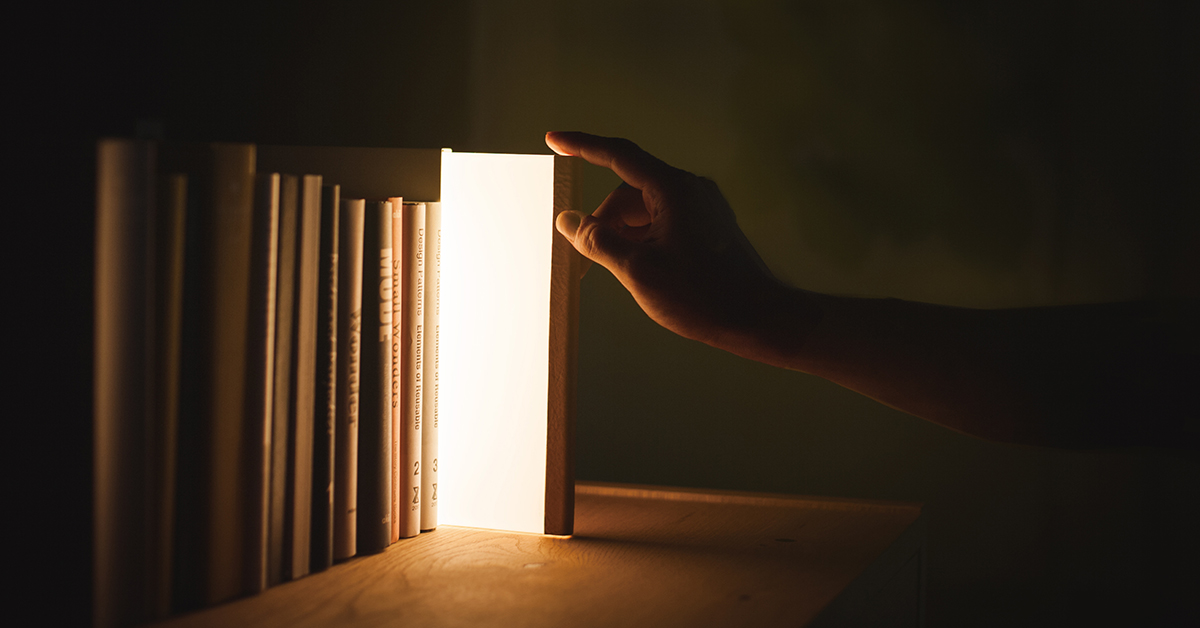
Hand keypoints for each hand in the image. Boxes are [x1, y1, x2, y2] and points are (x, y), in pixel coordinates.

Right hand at [546, 131, 815, 361]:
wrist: (756, 317)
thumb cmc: (704, 296)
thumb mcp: (637, 270)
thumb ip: (598, 241)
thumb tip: (570, 221)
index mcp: (672, 189)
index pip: (617, 155)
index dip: (581, 146)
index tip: (555, 140)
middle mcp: (689, 189)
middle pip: (629, 190)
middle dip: (605, 218)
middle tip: (591, 254)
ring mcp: (701, 207)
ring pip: (645, 208)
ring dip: (625, 232)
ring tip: (624, 270)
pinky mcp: (707, 225)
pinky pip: (663, 220)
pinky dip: (644, 238)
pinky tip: (643, 268)